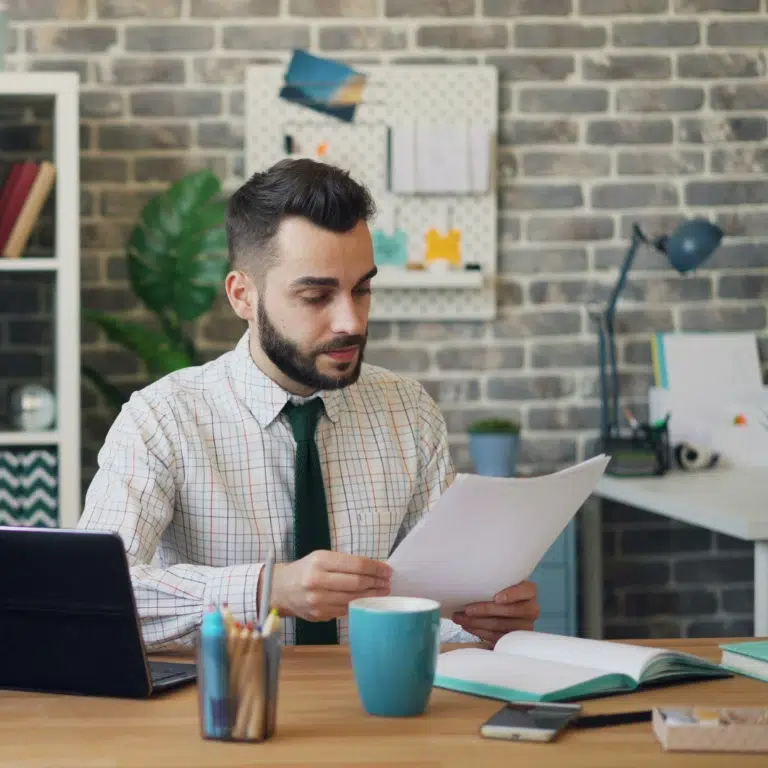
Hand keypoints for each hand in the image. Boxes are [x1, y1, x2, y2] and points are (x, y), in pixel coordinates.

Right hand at [265, 550, 391, 622]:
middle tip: (388, 582)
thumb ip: (344, 563)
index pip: (356, 564)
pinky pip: (345, 609)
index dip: (375, 568)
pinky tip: (367, 601)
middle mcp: (317, 581)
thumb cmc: (305, 569)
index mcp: (320, 561)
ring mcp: (318, 600)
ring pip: (353, 598)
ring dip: (372, 595)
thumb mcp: (320, 557)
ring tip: (382, 592)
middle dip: (377, 583)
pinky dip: (359, 605)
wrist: (280, 589)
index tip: (387, 570)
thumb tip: (373, 569)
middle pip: (357, 583)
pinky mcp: (319, 615)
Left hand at [451, 581, 538, 646]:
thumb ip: (495, 580)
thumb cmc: (501, 589)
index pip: (524, 591)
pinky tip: (468, 627)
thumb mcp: (503, 581)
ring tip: (460, 619)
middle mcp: (531, 609)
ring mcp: (525, 626)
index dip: (511, 594)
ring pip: (500, 626)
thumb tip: (469, 579)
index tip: (495, 598)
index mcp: (530, 591)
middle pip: (508, 611)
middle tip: (465, 610)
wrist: (509, 606)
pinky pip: (496, 637)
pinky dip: (480, 632)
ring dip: (477, 623)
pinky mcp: (515, 638)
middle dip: (484, 610)